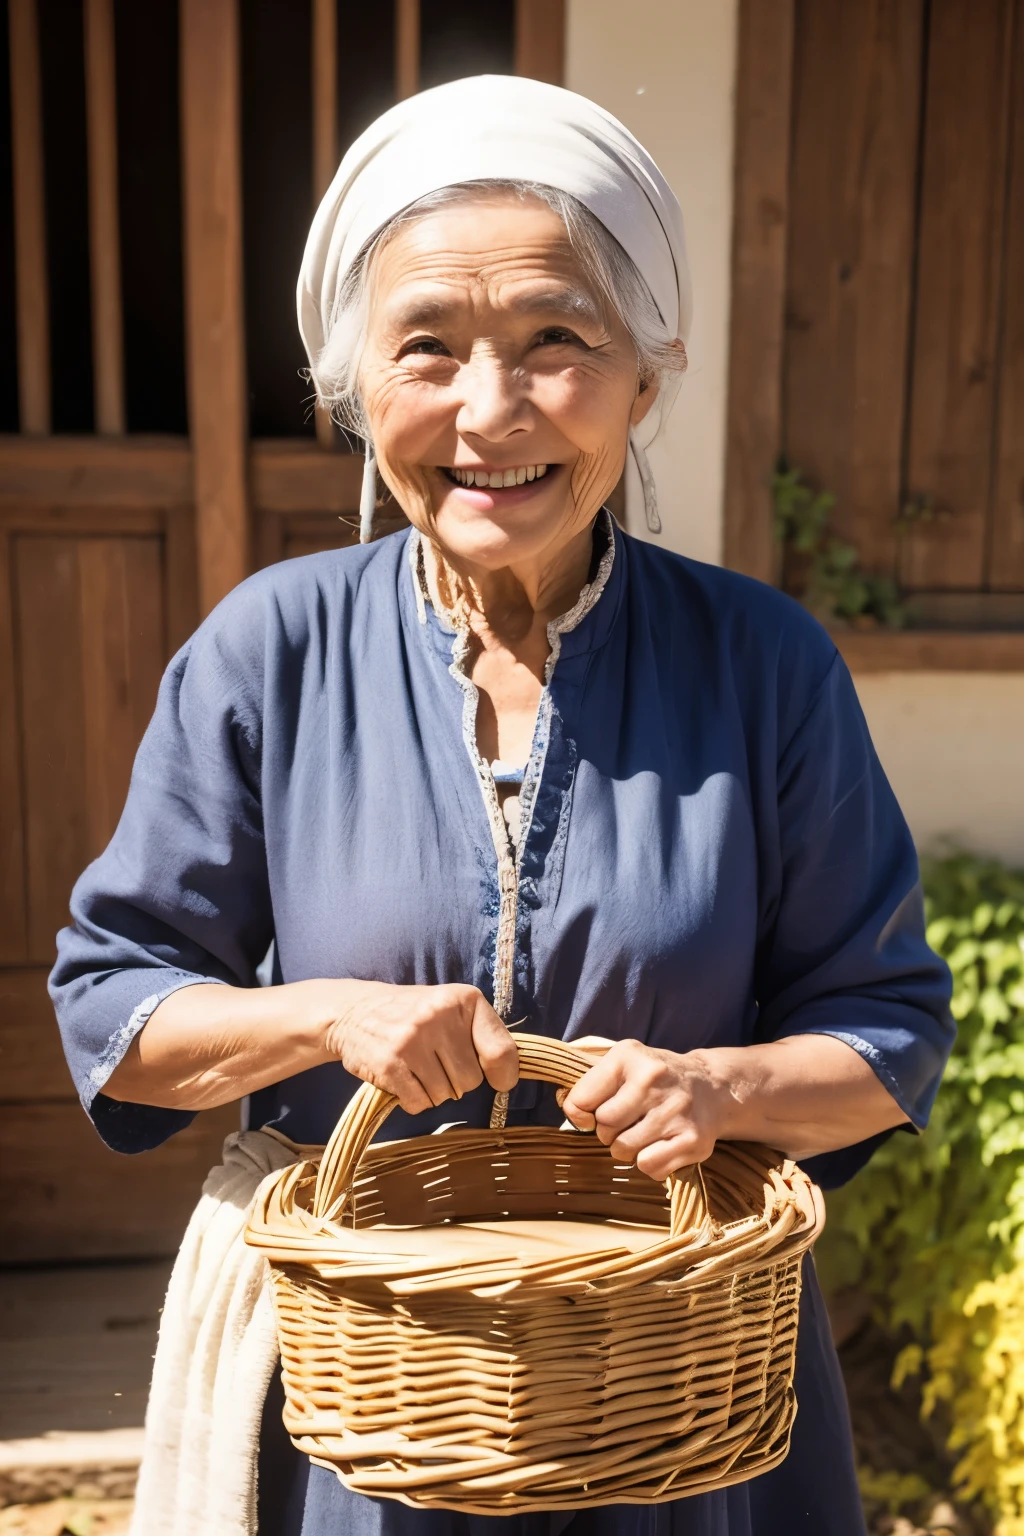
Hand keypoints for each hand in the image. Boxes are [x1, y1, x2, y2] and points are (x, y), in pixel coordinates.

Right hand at [324, 981, 518, 1114]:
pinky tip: (404, 1079)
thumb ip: (482, 1033)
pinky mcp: (389, 1063)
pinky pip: (419, 1103)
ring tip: (418, 1068)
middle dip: (457, 1080)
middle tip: (437, 1063)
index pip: (501, 1051)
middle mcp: (439, 1017)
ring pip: (445, 1095)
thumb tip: (509, 1075)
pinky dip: (414, 1100)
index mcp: (464, 1000)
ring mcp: (412, 1040)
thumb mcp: (452, 1007)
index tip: (498, 1080)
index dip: (504, 1074)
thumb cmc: (415, 1013)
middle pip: (471, 1081)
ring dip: (434, 1091)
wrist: (355, 1010)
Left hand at [560, 1039, 722, 1180]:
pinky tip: (660, 1145)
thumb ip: (589, 1082)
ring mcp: (675, 1111)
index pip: (580, 1100)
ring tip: (643, 1132)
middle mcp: (653, 1079)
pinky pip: (648, 1167)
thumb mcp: (623, 1063)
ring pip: (623, 1150)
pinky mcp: (692, 1140)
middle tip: (627, 1121)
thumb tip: (567, 1108)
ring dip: (627, 1148)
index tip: (593, 1112)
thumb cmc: (655, 1079)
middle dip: (608, 1131)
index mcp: (629, 1056)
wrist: (712, 1087)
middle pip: (603, 1127)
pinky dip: (648, 1163)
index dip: (581, 1113)